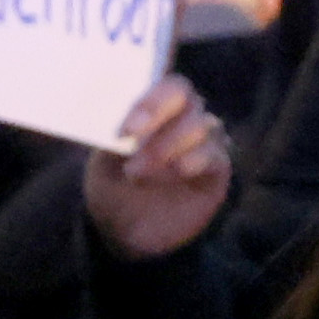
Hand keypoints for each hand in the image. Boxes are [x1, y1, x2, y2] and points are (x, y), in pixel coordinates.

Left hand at [79, 79, 230, 261]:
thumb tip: (116, 118)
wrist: (123, 233)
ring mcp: (204, 143)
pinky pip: (215, 156)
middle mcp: (184, 119)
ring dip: (165, 147)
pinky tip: (172, 175)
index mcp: (156, 109)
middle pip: (189, 97)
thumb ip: (112, 138)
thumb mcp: (102, 162)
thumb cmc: (113, 187)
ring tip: (135, 173)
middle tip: (130, 140)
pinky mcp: (217, 171)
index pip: (167, 85)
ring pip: (200, 126)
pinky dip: (190, 162)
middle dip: (158, 114)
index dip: (150, 101)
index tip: (126, 129)